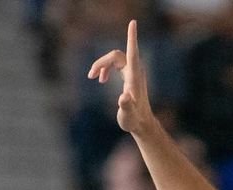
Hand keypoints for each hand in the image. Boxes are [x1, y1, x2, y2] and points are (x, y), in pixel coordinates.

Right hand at [86, 20, 154, 134]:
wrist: (142, 124)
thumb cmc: (134, 120)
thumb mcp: (127, 115)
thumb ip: (125, 106)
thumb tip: (123, 98)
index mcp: (134, 77)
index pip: (132, 52)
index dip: (131, 37)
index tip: (133, 22)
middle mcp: (135, 71)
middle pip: (116, 56)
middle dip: (102, 62)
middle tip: (91, 75)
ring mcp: (133, 73)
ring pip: (115, 59)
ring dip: (102, 65)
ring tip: (93, 77)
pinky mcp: (130, 76)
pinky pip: (117, 64)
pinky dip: (107, 68)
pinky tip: (102, 80)